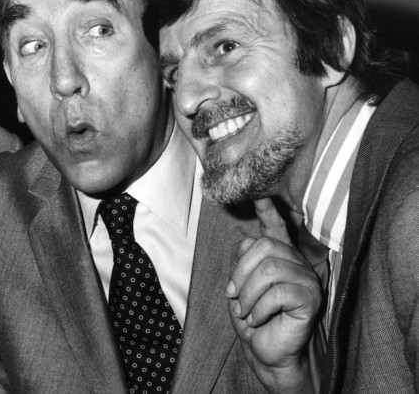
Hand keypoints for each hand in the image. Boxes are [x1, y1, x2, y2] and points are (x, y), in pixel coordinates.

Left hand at [226, 198, 321, 392]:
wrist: (264, 352)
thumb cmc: (252, 317)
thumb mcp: (239, 284)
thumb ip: (242, 259)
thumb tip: (246, 240)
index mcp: (278, 256)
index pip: (276, 227)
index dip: (268, 210)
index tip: (260, 194)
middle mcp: (295, 261)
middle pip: (263, 247)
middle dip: (240, 272)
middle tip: (234, 295)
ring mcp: (306, 278)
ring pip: (269, 270)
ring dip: (248, 295)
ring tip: (246, 311)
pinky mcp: (311, 297)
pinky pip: (278, 292)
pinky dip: (259, 308)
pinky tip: (258, 319)